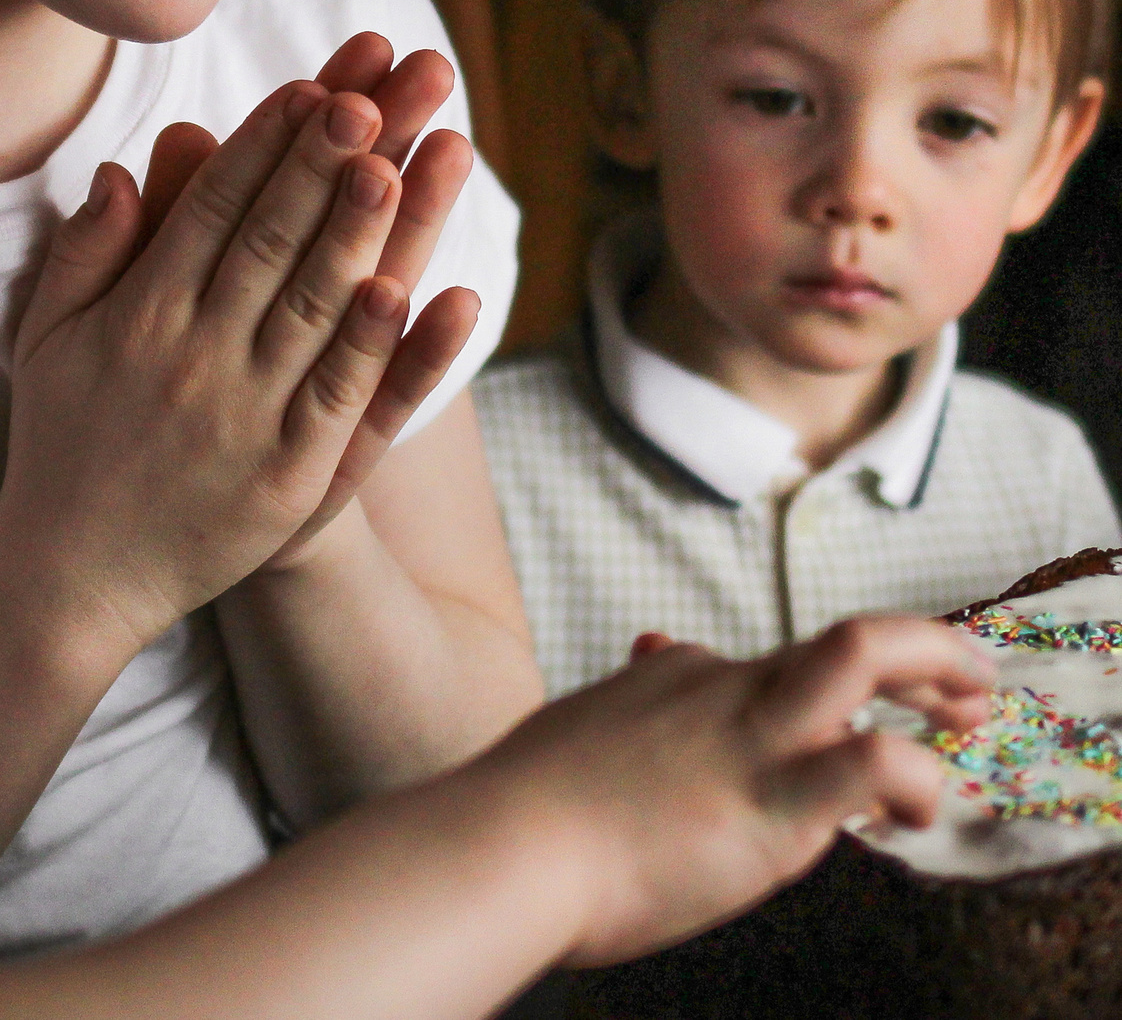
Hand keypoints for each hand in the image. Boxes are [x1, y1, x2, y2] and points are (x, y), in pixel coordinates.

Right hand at [1, 74, 475, 654]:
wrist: (73, 577)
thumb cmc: (60, 443)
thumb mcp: (48, 338)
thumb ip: (85, 251)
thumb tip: (122, 171)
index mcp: (140, 315)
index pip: (211, 210)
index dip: (263, 145)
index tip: (308, 88)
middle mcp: (194, 357)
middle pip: (270, 243)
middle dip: (319, 166)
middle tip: (368, 98)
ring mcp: (246, 419)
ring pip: (313, 309)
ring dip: (358, 235)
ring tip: (396, 166)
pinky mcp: (289, 479)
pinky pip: (345, 401)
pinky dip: (381, 348)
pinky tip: (416, 294)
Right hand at [484, 615, 993, 968]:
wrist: (511, 844)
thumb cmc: (529, 805)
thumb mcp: (583, 726)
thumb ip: (630, 698)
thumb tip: (652, 651)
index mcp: (677, 676)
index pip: (767, 670)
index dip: (814, 699)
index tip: (838, 728)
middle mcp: (724, 688)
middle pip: (845, 641)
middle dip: (923, 651)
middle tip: (966, 680)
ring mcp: (752, 738)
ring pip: (865, 656)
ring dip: (939, 672)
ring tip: (973, 710)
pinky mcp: (773, 803)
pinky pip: (871, 763)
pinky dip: (914, 777)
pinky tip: (917, 812)